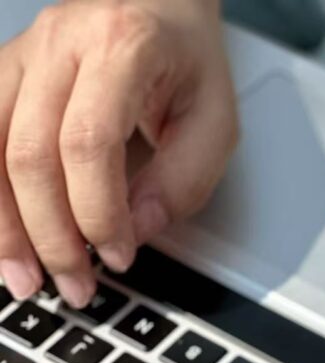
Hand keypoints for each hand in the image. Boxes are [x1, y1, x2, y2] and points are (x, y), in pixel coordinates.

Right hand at [0, 0, 236, 306]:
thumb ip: (183, 179)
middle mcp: (59, 44)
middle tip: (76, 285)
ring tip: (24, 280)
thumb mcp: (216, 121)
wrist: (159, 4)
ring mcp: (21, 55)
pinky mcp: (2, 72)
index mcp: (122, 47)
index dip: (97, 210)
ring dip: (3, 226)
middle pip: (30, 153)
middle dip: (51, 234)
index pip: (89, 142)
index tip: (118, 254)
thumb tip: (136, 230)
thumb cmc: (187, 61)